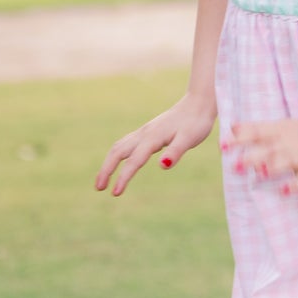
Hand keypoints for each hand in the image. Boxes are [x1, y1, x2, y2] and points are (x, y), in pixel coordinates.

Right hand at [95, 95, 214, 196]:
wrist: (198, 104)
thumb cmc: (196, 124)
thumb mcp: (189, 139)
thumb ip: (175, 152)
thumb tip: (163, 166)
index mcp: (153, 138)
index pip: (134, 161)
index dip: (123, 178)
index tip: (115, 193)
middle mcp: (144, 134)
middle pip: (117, 151)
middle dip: (105, 170)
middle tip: (98, 188)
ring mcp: (144, 132)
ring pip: (119, 147)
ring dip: (108, 163)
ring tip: (103, 180)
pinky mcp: (147, 132)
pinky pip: (125, 143)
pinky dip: (116, 155)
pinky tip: (118, 162)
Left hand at [223, 117, 297, 195]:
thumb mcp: (280, 127)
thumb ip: (256, 129)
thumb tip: (232, 127)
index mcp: (280, 131)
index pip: (257, 133)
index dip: (240, 139)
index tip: (222, 147)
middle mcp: (290, 143)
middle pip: (271, 149)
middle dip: (254, 157)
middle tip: (236, 166)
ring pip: (288, 162)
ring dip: (274, 168)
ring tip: (260, 174)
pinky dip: (295, 184)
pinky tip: (284, 191)